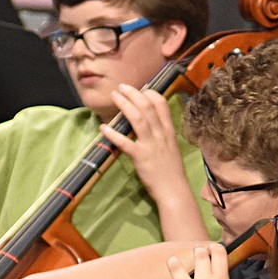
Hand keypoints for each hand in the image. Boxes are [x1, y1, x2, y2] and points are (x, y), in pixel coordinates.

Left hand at [101, 85, 188, 205]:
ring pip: (137, 118)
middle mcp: (160, 134)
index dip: (149, 93)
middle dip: (132, 93)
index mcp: (168, 131)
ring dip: (124, 104)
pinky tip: (103, 128)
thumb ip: (162, 134)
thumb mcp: (171, 147)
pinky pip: (125, 143)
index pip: (161, 104)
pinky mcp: (140, 157)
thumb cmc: (172, 171)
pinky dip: (113, 134)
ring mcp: (150, 145)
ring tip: (114, 96)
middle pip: (146, 106)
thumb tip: (151, 124)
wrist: (174, 191)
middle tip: (121, 87)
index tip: (140, 90)